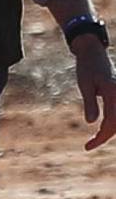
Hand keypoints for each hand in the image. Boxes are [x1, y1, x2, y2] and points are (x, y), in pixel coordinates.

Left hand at [73, 35, 115, 149]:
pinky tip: (102, 130)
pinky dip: (112, 123)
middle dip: (105, 137)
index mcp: (114, 92)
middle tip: (89, 145)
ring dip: (109, 131)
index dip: (101, 138)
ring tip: (94, 140)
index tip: (88, 147)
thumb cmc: (86, 67)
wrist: (93, 52)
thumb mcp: (85, 85)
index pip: (111, 122)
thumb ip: (90, 103)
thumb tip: (91, 123)